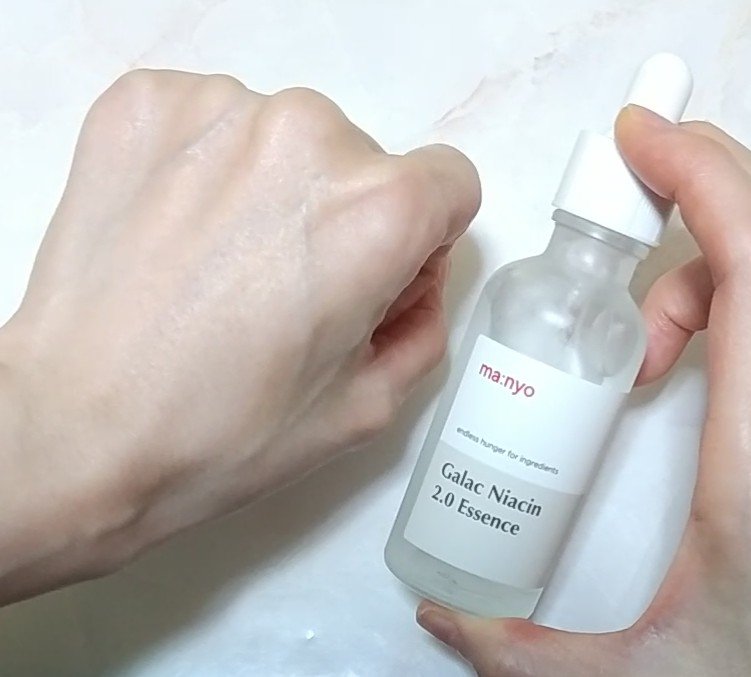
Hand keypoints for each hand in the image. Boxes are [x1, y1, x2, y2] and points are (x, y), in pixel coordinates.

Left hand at [0, 70, 479, 601]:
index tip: (372, 280)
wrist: (75, 429)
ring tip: (222, 266)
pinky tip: (179, 233)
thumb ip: (424, 324)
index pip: (449, 184)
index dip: (421, 241)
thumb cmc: (222, 432)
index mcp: (375, 214)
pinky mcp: (144, 104)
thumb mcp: (366, 406)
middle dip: (345, 219)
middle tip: (283, 292)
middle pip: (367, 161)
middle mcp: (307, 137)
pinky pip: (215, 121)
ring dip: (274, 192)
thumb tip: (417, 273)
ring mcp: (218, 110)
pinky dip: (208, 168)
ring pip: (290, 139)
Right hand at [415, 107, 750, 675]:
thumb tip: (443, 613)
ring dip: (698, 271)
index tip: (645, 137)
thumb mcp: (632, 674)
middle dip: (693, 209)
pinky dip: (716, 300)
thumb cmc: (748, 670)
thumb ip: (523, 648)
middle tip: (614, 243)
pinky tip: (663, 357)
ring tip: (636, 344)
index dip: (706, 181)